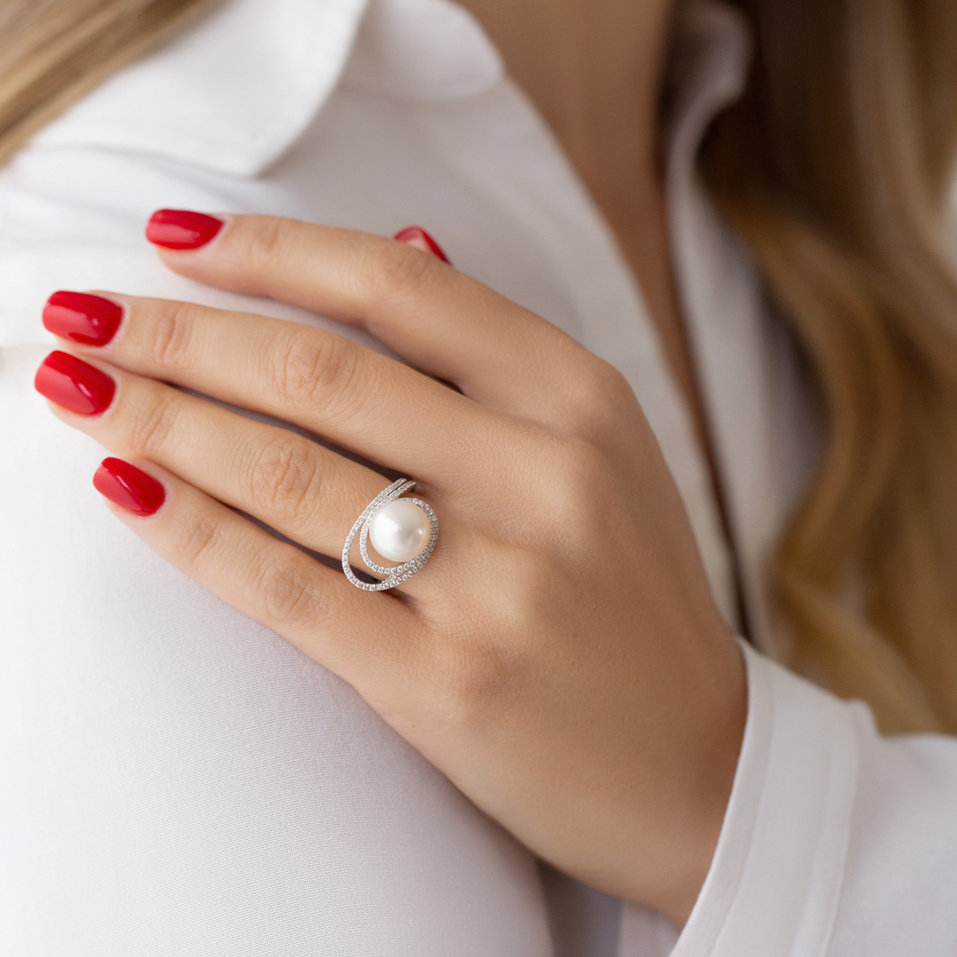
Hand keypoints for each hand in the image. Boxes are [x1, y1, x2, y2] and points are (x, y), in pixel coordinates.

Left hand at [35, 210, 746, 926]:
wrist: (697, 762)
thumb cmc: (633, 597)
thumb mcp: (603, 450)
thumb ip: (498, 352)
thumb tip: (402, 245)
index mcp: (580, 399)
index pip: (396, 290)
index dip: (269, 251)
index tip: (174, 240)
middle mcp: (543, 475)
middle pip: (318, 371)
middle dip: (176, 332)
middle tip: (82, 310)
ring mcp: (496, 582)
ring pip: (287, 470)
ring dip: (160, 420)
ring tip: (78, 387)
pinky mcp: (445, 682)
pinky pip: (286, 588)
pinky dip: (190, 531)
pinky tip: (124, 487)